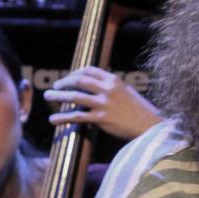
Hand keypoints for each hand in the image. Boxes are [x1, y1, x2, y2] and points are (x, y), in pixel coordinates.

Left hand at [44, 66, 161, 140]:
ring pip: (75, 96)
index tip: (69, 78)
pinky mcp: (102, 119)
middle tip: (55, 86)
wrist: (150, 126)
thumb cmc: (140, 111)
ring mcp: (104, 104)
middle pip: (79, 80)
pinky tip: (54, 119)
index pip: (89, 70)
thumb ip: (112, 88)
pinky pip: (77, 116)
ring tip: (49, 96)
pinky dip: (63, 118)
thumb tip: (96, 88)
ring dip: (58, 96)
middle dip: (64, 82)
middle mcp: (108, 89)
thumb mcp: (127, 92)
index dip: (75, 73)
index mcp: (114, 80)